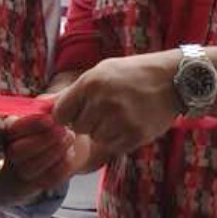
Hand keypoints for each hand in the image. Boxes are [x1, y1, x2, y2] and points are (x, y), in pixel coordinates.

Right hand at [0, 112, 81, 192]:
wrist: (66, 143)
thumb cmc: (54, 121)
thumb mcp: (49, 108)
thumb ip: (47, 105)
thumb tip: (48, 106)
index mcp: (8, 129)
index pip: (11, 130)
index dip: (30, 125)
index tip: (50, 119)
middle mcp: (9, 151)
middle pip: (16, 152)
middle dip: (43, 141)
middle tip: (63, 130)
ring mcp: (21, 169)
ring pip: (30, 167)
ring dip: (54, 152)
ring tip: (69, 137)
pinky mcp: (36, 183)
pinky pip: (47, 180)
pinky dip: (62, 166)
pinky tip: (70, 153)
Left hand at [52, 52, 180, 158]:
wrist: (175, 79)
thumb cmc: (134, 73)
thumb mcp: (101, 71)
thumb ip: (72, 91)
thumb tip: (42, 104)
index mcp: (91, 83)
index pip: (60, 113)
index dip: (66, 115)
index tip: (76, 112)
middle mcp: (103, 102)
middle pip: (77, 128)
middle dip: (87, 122)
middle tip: (106, 110)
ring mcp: (120, 120)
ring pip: (95, 138)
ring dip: (103, 131)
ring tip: (121, 114)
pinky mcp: (135, 135)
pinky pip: (113, 146)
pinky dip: (118, 139)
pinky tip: (130, 123)